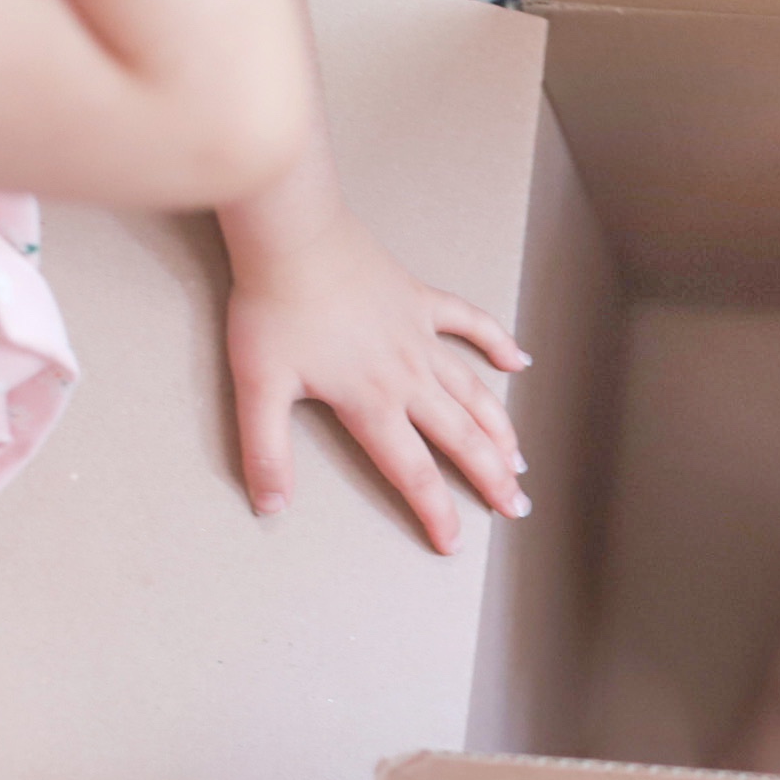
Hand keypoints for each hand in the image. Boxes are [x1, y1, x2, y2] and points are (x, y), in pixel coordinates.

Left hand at [224, 216, 529, 553]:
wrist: (293, 236)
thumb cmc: (274, 308)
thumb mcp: (259, 389)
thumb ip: (266, 452)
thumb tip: (271, 505)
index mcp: (372, 403)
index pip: (413, 472)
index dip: (436, 512)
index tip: (455, 542)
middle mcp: (408, 377)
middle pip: (461, 438)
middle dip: (492, 478)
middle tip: (518, 507)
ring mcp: (420, 336)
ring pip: (474, 392)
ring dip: (501, 428)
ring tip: (520, 459)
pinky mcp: (420, 300)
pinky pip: (470, 323)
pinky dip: (497, 342)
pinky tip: (519, 361)